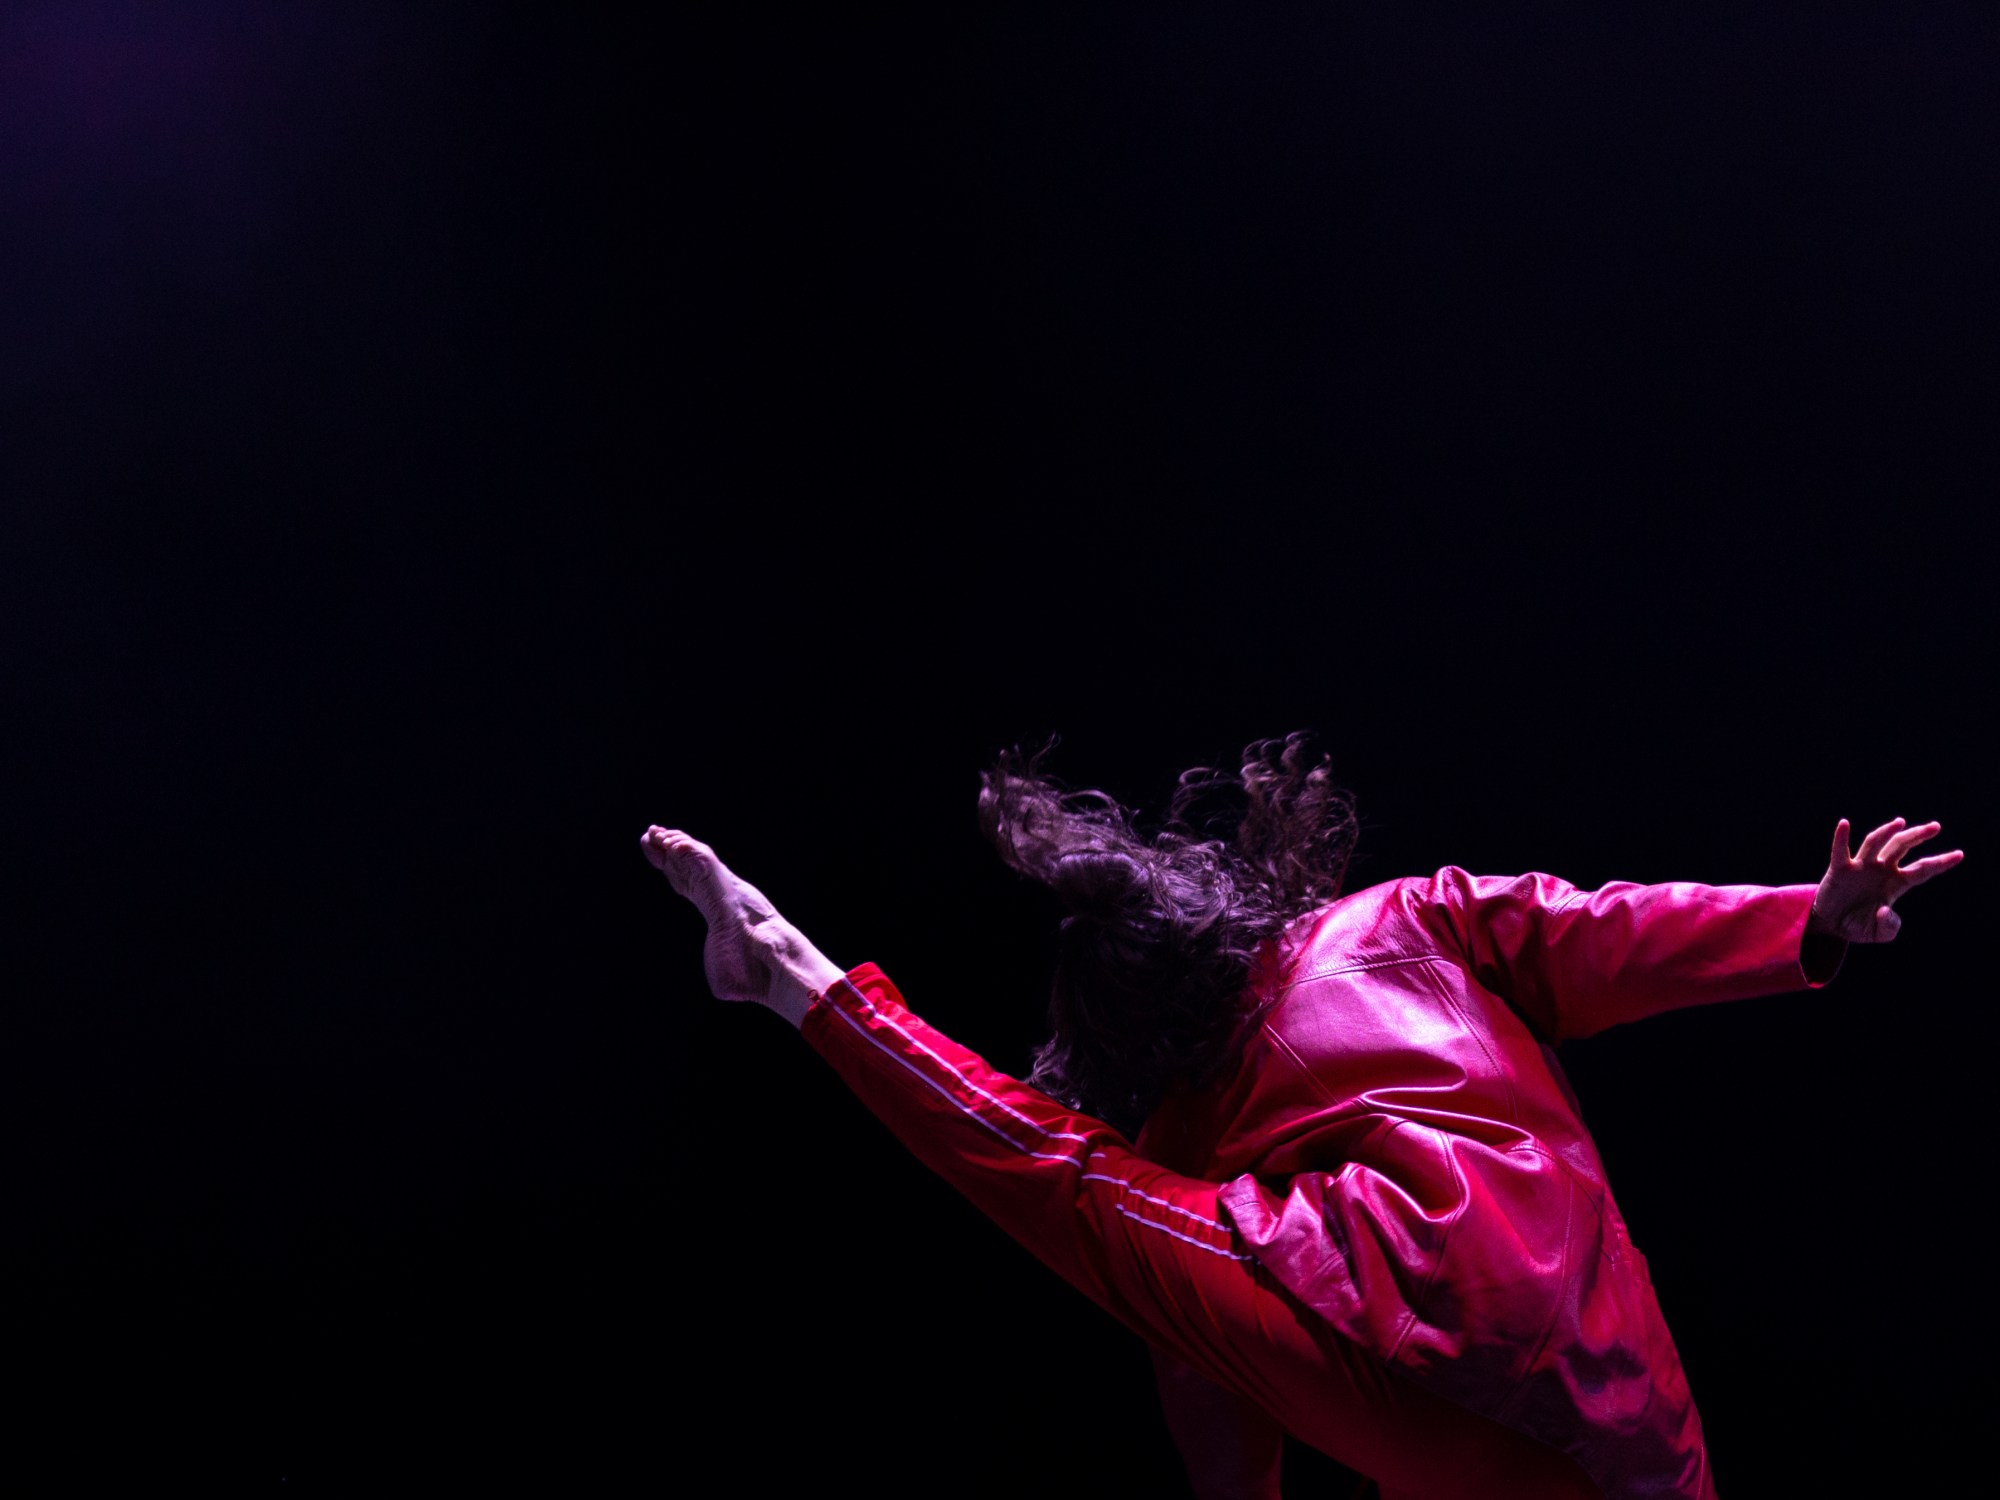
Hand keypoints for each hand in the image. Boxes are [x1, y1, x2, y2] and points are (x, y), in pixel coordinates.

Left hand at [641, 826, 844, 1025]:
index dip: (675, 871)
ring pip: (695, 855)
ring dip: (674, 842)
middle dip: (667, 851)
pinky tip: (668, 842)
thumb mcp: (724, 975)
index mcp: (717, 912)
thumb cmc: (752, 974)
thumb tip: (722, 988)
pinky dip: (684, 847)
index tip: (660, 860)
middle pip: (688, 865)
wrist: (768, 964)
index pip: (691, 885)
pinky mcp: (723, 879)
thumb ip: (717, 972)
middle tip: (649, 835)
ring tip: (654, 833)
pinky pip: (701, 856)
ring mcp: (723, 884)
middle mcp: (720, 893)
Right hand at [1810, 817, 1963, 943]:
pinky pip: (1841, 850)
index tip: (1959, 855)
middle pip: (1902, 847)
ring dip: (1887, 831)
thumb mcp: (1878, 933)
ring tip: (1900, 822)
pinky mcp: (1840, 869)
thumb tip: (1884, 910)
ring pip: (1876, 843)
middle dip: (1918, 836)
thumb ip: (1889, 927)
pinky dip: (1841, 837)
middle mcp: (1880, 870)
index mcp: (1896, 884)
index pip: (1921, 870)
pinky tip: (1844, 824)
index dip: (1940, 863)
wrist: (1831, 927)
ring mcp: (1860, 867)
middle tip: (1935, 827)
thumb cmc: (1858, 927)